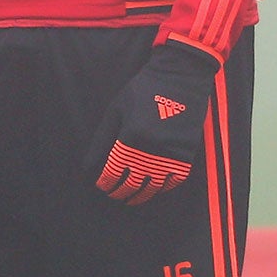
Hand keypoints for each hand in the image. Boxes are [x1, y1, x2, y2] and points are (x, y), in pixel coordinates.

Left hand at [90, 40, 220, 204]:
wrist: (181, 77)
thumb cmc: (144, 90)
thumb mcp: (117, 109)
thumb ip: (102, 139)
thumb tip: (89, 165)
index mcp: (131, 135)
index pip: (114, 170)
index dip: (106, 182)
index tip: (102, 186)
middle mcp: (152, 148)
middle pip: (133, 182)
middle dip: (120, 192)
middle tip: (113, 195)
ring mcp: (171, 153)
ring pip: (153, 186)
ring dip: (140, 195)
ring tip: (130, 198)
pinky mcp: (187, 154)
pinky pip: (174, 180)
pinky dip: (163, 188)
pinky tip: (153, 188)